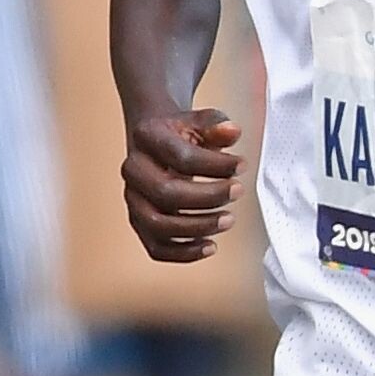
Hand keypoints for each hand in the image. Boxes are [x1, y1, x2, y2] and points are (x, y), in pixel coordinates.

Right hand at [124, 104, 240, 261]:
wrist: (156, 140)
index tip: (241, 166)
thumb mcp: (200, 122)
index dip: (215, 164)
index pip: (180, 156)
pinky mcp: (139, 221)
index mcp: (147, 137)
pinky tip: (210, 246)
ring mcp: (133, 199)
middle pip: (166, 193)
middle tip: (237, 191)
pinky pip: (156, 247)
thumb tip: (232, 131)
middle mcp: (133, 169)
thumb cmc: (180, 133)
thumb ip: (216, 125)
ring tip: (228, 220)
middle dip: (208, 197)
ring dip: (198, 228)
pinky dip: (184, 253)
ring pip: (158, 225)